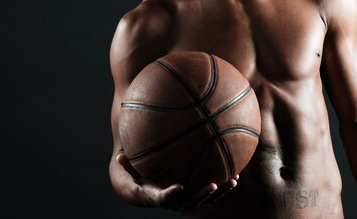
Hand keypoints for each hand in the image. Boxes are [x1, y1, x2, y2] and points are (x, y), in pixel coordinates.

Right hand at [116, 153, 235, 209]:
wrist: (142, 184)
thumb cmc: (132, 173)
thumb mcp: (124, 169)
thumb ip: (125, 164)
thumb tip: (120, 156)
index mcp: (156, 196)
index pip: (164, 199)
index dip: (172, 195)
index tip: (179, 186)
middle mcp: (173, 199)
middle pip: (190, 201)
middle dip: (203, 195)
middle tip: (213, 185)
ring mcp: (186, 197)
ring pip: (205, 198)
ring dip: (220, 191)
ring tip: (233, 180)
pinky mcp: (194, 191)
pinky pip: (210, 189)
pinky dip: (223, 183)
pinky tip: (236, 173)